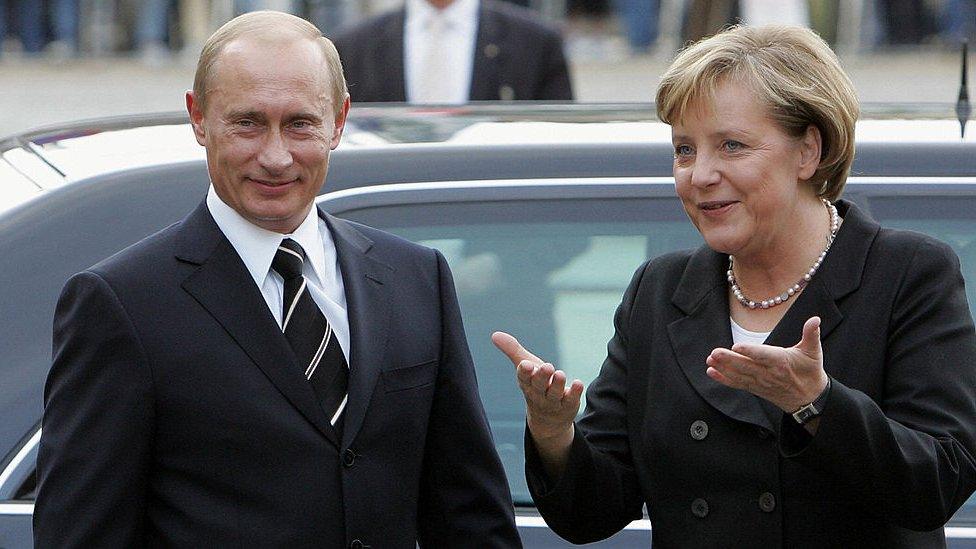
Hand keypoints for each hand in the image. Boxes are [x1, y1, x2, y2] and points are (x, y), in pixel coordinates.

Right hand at [491, 331, 582, 471]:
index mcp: (526, 383)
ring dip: (557, 384)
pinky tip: (578, 383)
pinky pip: (571, 400)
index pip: (523, 378)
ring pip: (554, 394)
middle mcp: (538, 393)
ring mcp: (553, 401)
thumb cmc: (535, 385)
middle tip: (548, 367)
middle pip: (539, 386)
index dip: (525, 372)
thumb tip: (494, 335)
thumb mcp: (526, 367)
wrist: (548, 419)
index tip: (526, 364)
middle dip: (542, 377)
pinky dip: (574, 392)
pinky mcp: (568, 404)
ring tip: (560, 374)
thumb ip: (512, 350)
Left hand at [706, 316, 827, 412]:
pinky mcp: (755, 388)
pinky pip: (738, 384)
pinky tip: (711, 372)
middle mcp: (769, 374)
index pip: (764, 356)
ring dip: (723, 368)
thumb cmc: (810, 371)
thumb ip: (811, 334)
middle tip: (715, 352)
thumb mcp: (813, 352)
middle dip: (729, 360)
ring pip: (739, 375)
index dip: (750, 351)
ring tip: (710, 360)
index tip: (736, 346)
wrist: (809, 399)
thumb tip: (815, 319)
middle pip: (747, 366)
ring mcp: (761, 382)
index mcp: (782, 362)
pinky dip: (724, 379)